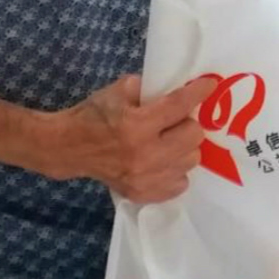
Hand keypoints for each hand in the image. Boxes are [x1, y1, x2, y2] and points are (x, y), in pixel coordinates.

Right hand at [49, 74, 213, 202]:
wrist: (69, 148)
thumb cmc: (93, 116)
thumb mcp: (117, 91)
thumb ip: (146, 87)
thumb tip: (174, 86)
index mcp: (136, 124)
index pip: (178, 106)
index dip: (198, 93)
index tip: (209, 85)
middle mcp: (144, 154)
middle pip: (193, 136)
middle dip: (187, 123)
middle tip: (176, 120)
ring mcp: (145, 178)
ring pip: (190, 160)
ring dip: (183, 147)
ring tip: (169, 141)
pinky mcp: (143, 193)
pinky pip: (179, 184)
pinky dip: (176, 170)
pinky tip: (163, 160)